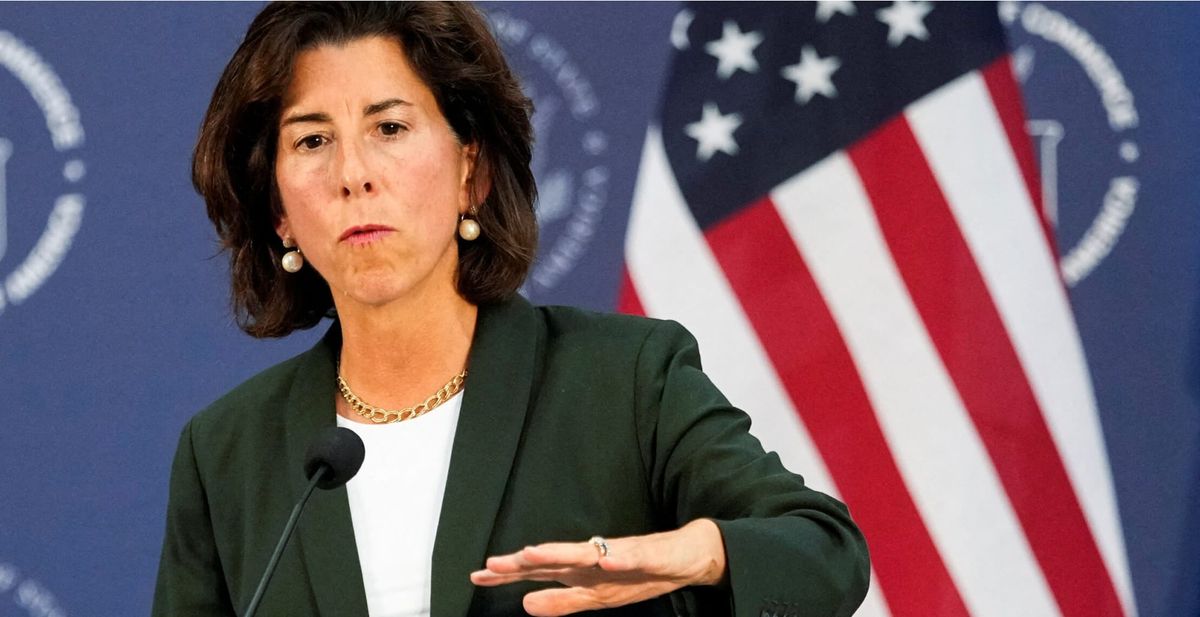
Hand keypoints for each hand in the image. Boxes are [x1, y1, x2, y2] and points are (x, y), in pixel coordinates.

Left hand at [469, 519, 726, 616]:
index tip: (478, 575)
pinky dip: (619, 558)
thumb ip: (563, 600)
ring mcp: (621, 553)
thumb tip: (526, 604)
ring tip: (535, 553)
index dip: (510, 574)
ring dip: (560, 553)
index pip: (539, 570)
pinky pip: (633, 556)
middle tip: (494, 564)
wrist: (687, 556)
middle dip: (525, 562)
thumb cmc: (640, 573)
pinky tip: (607, 560)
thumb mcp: (599, 598)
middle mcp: (595, 558)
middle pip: (554, 558)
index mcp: (582, 571)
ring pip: (586, 553)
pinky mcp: (650, 553)